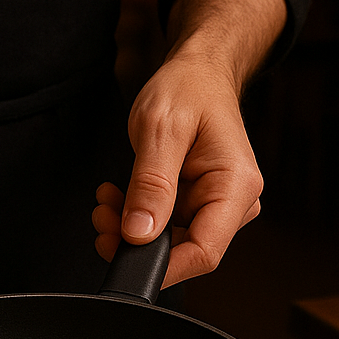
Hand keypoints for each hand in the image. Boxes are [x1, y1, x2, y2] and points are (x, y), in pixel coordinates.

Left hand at [91, 0, 282, 287]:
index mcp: (235, 186)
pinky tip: (118, 198)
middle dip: (137, 243)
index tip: (122, 260)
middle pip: (186, 250)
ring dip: (132, 229)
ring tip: (106, 203)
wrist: (199, 72)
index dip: (163, 267)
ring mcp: (218, 204)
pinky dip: (138, 216)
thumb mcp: (160, 129)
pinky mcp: (200, 203)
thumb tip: (139, 234)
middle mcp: (235, 202)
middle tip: (102, 219)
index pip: (205, 252)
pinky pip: (167, 225)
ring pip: (172, 241)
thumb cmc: (187, 89)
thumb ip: (150, 184)